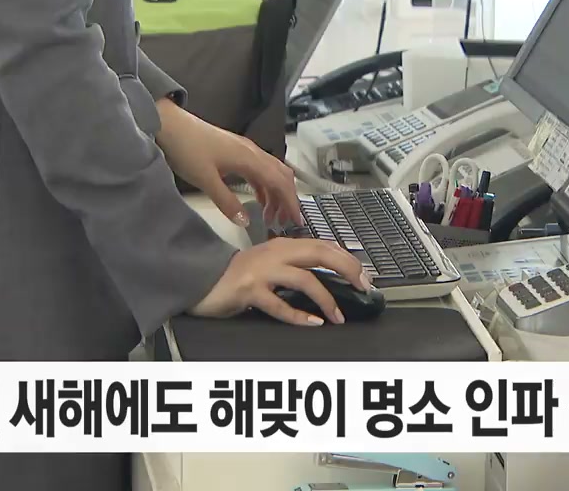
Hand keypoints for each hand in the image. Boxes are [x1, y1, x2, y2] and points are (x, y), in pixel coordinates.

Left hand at [155, 99, 300, 226]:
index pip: (280, 182)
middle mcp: (252, 152)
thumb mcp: (205, 180)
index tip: (297, 220)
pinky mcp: (236, 150)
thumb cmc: (187, 148)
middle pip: (281, 175)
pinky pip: (259, 169)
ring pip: (271, 172)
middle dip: (287, 199)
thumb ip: (226, 202)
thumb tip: (245, 222)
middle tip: (286, 221)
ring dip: (275, 193)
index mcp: (249, 159)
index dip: (291, 202)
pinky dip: (264, 185)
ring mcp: (245, 149)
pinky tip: (258, 199)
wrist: (170, 124)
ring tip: (270, 216)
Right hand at [189, 237, 369, 325]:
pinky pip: (279, 304)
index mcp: (284, 246)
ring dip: (326, 299)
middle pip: (320, 254)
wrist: (204, 282)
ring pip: (304, 279)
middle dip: (347, 269)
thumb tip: (332, 274)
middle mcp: (276, 253)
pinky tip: (313, 323)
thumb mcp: (272, 264)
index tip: (364, 276)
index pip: (324, 245)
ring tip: (338, 316)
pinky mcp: (250, 290)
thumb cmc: (240, 276)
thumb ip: (297, 264)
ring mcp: (262, 271)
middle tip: (363, 286)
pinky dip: (299, 315)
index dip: (347, 260)